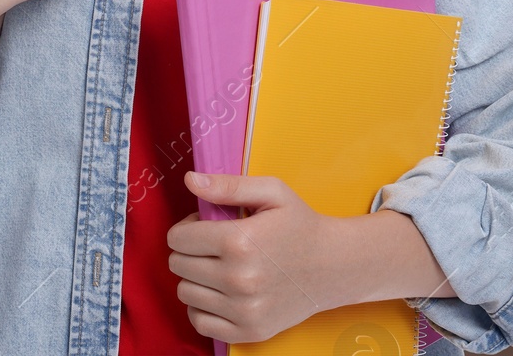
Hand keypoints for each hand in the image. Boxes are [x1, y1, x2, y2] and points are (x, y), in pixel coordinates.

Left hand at [166, 170, 340, 344]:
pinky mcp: (249, 331)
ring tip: (218, 266)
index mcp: (239, 241)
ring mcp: (244, 310)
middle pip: (178, 265)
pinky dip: (202, 306)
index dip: (187, 227)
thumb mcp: (271, 192)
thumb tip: (190, 180)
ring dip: (194, 277)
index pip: (178, 239)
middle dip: (189, 250)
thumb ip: (227, 185)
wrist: (334, 266)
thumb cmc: (300, 225)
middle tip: (213, 245)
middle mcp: (239, 279)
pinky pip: (200, 321)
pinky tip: (219, 292)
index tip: (203, 225)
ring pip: (185, 293)